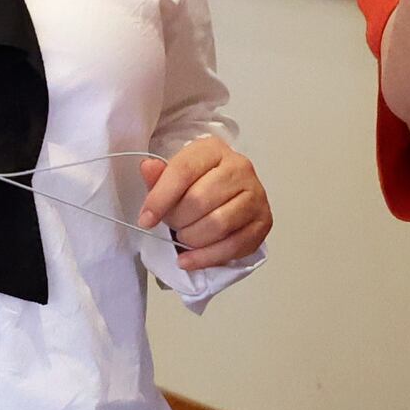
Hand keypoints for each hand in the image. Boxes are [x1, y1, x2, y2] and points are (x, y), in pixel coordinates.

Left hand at [135, 135, 270, 271]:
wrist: (229, 195)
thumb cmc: (198, 184)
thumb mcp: (174, 176)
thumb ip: (159, 176)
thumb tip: (148, 168)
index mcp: (213, 149)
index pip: (183, 171)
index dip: (160, 198)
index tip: (146, 219)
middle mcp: (239, 167)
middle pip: (200, 200)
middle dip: (177, 220)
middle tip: (171, 226)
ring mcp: (256, 194)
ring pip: (218, 224)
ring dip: (192, 239)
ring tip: (183, 238)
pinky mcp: (263, 221)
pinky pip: (233, 246)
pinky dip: (207, 258)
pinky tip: (189, 260)